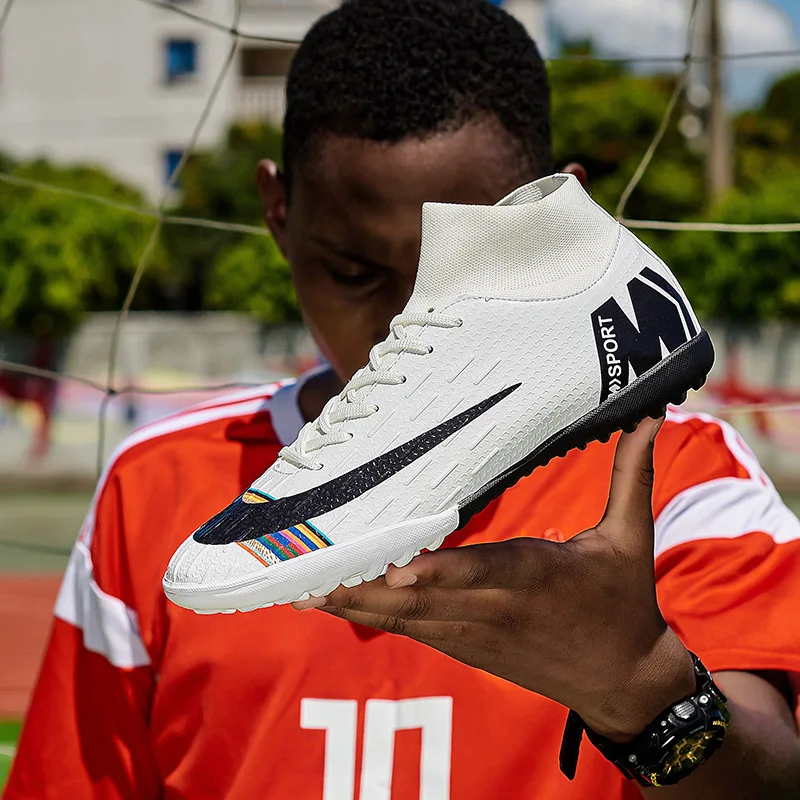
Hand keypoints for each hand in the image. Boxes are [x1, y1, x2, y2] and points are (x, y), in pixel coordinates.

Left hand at [294, 418, 695, 740]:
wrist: (624, 683)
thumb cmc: (625, 604)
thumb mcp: (632, 539)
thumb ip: (631, 474)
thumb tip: (653, 415)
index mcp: (533, 578)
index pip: (478, 572)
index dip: (434, 574)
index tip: (392, 570)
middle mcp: (494, 609)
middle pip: (418, 599)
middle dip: (360, 586)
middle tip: (302, 571)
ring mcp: (472, 633)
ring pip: (401, 619)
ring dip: (350, 601)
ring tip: (295, 586)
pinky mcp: (463, 646)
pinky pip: (407, 629)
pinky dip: (366, 614)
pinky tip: (328, 600)